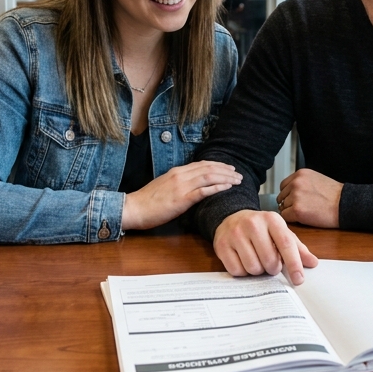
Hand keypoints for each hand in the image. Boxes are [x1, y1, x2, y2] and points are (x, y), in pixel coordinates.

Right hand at [122, 161, 241, 230]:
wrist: (134, 208)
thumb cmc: (147, 201)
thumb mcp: (165, 186)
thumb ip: (179, 183)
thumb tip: (192, 185)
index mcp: (177, 171)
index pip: (202, 164)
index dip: (218, 165)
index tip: (229, 168)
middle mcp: (181, 175)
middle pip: (209, 168)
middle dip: (226, 170)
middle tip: (239, 174)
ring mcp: (181, 186)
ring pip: (209, 177)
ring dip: (225, 178)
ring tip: (237, 180)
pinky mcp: (181, 199)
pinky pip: (203, 191)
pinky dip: (217, 188)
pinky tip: (227, 188)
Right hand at [213, 209, 318, 284]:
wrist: (231, 217)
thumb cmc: (260, 229)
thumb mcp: (280, 232)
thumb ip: (297, 248)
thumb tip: (313, 263)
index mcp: (272, 219)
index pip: (286, 244)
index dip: (294, 264)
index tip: (299, 280)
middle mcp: (253, 224)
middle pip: (269, 260)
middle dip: (272, 268)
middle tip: (269, 263)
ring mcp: (235, 234)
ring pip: (253, 268)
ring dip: (257, 270)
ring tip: (256, 260)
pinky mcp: (221, 245)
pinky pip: (236, 271)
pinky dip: (242, 272)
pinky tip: (243, 260)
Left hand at [276, 169, 341, 227]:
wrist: (345, 205)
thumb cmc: (334, 195)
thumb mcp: (316, 179)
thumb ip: (301, 183)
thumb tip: (288, 192)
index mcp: (300, 174)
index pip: (284, 186)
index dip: (289, 195)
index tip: (297, 200)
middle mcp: (296, 183)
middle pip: (281, 196)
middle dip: (289, 203)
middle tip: (303, 207)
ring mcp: (295, 196)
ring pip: (283, 207)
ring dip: (291, 212)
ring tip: (307, 212)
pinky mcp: (297, 210)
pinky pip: (285, 217)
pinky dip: (293, 219)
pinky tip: (305, 217)